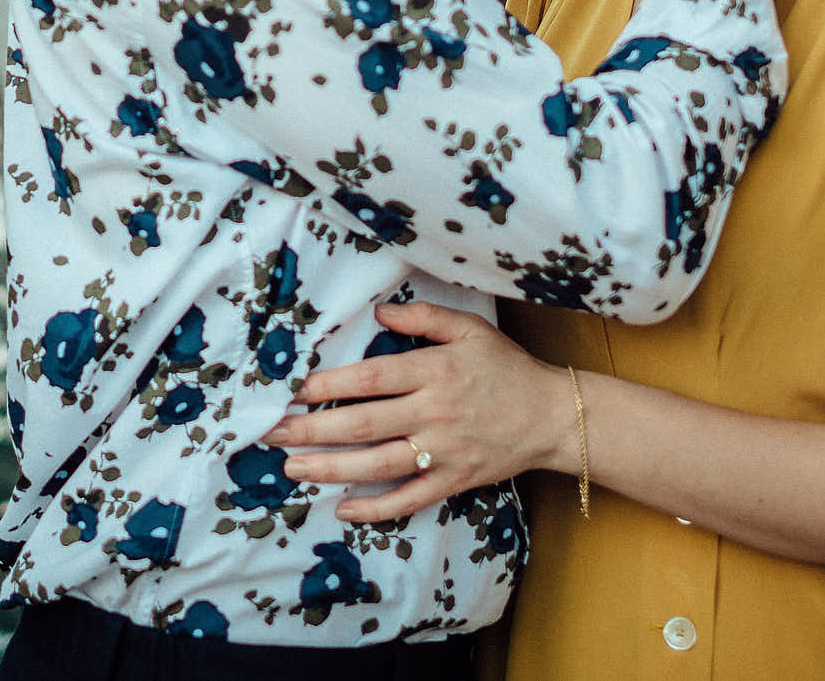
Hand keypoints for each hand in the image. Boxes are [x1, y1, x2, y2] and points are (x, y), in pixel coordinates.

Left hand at [260, 301, 572, 521]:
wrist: (552, 415)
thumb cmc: (506, 368)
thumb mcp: (470, 329)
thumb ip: (423, 318)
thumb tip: (378, 314)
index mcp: (434, 371)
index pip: (370, 378)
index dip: (327, 385)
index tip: (291, 391)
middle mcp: (434, 412)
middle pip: (363, 424)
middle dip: (312, 430)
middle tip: (272, 433)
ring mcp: (444, 451)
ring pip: (378, 465)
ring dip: (331, 469)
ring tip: (293, 468)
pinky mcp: (454, 482)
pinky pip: (409, 499)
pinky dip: (376, 509)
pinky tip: (343, 510)